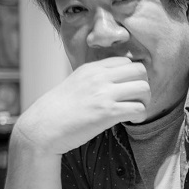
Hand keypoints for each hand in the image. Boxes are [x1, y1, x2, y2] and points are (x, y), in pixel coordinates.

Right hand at [14, 57, 150, 153]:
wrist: (43, 127)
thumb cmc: (58, 110)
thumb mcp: (76, 83)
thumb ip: (95, 78)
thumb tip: (115, 80)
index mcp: (92, 68)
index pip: (126, 61)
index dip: (133, 75)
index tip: (129, 88)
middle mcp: (100, 77)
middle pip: (140, 71)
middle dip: (143, 86)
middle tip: (137, 99)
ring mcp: (104, 94)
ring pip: (143, 88)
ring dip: (145, 101)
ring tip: (135, 110)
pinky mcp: (107, 113)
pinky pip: (138, 109)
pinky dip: (140, 115)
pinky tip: (132, 120)